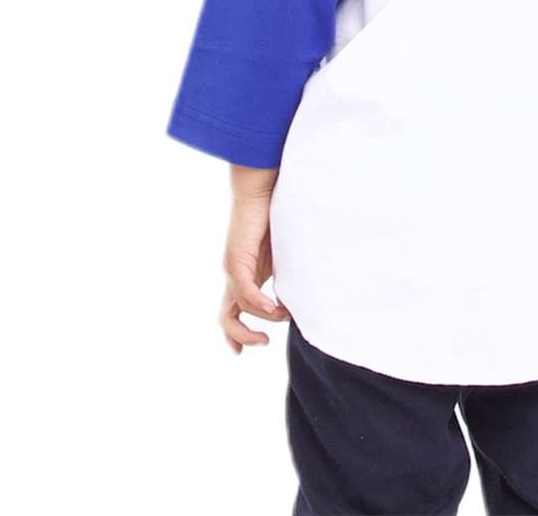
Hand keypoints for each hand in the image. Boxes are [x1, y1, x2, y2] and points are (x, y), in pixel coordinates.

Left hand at [219, 187, 290, 353]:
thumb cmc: (275, 213)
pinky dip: (258, 305)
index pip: (234, 310)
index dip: (237, 333)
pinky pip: (244, 292)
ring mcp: (233, 269)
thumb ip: (291, 271)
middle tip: (262, 343)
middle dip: (240, 336)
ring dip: (260, 319)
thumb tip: (311, 289)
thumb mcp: (286, 251)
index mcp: (246, 274)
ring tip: (283, 316)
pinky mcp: (236, 259)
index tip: (247, 350)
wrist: (260, 187)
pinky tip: (275, 308)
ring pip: (235, 309)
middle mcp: (235, 275)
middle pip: (226, 317)